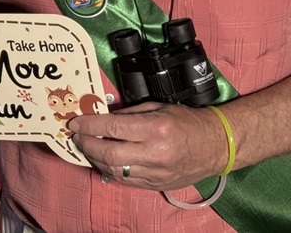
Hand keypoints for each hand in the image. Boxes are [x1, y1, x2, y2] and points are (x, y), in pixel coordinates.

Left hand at [67, 102, 227, 190]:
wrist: (215, 145)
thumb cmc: (188, 122)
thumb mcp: (157, 107)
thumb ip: (128, 114)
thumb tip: (102, 117)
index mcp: (156, 128)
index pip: (112, 127)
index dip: (89, 125)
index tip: (75, 123)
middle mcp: (155, 153)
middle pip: (108, 153)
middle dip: (87, 144)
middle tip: (77, 137)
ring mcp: (156, 172)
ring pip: (114, 170)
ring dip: (95, 159)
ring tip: (88, 148)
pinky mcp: (156, 184)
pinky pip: (125, 180)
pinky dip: (110, 170)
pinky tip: (104, 160)